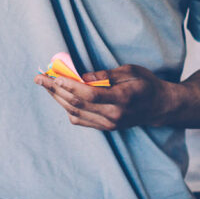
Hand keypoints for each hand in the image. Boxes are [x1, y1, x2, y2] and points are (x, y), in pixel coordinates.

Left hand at [33, 64, 174, 130]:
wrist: (160, 107)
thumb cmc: (146, 84)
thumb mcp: (131, 71)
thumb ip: (106, 75)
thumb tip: (83, 76)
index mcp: (122, 99)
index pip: (89, 94)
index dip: (69, 85)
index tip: (54, 74)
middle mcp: (113, 116)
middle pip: (77, 104)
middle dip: (55, 90)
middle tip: (39, 78)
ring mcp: (108, 124)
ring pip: (75, 113)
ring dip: (57, 98)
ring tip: (45, 84)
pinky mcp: (105, 128)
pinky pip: (80, 120)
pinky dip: (66, 107)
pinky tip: (59, 96)